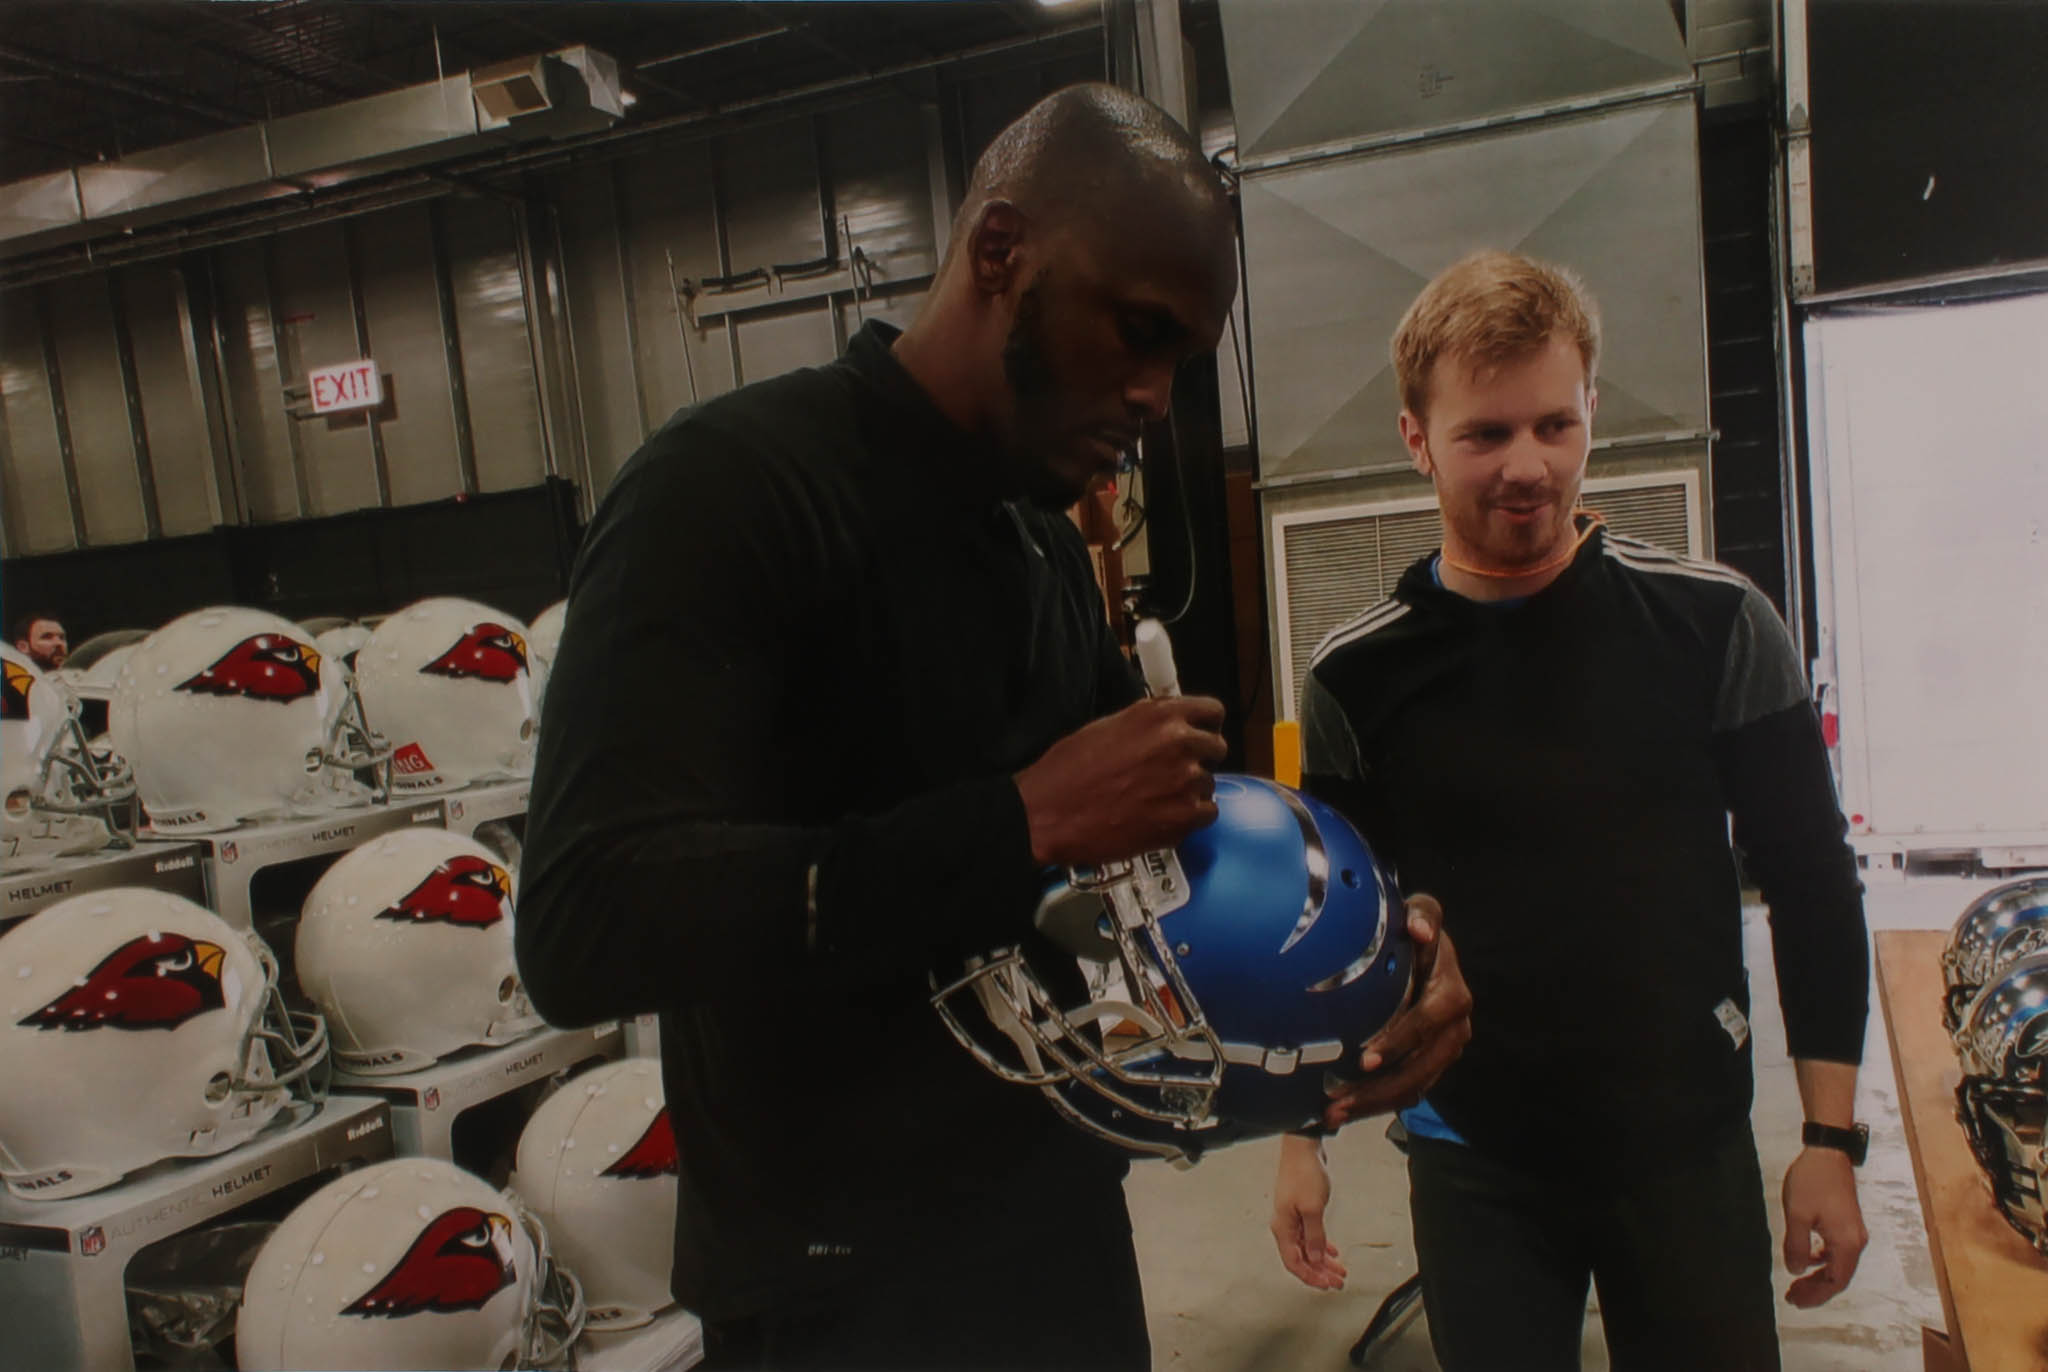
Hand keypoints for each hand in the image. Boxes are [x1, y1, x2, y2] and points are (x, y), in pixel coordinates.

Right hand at [1014, 696, 1227, 866]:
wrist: (1049, 814)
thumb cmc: (1068, 772)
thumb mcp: (1108, 726)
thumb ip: (1149, 724)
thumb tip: (1170, 727)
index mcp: (1161, 715)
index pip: (1212, 712)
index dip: (1206, 726)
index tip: (1201, 734)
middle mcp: (1180, 743)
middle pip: (1217, 748)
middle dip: (1199, 759)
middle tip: (1172, 772)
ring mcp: (1185, 781)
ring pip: (1208, 784)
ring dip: (1190, 791)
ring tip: (1156, 798)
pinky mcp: (1183, 818)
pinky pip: (1206, 814)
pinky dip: (1189, 818)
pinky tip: (1161, 816)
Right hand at [1270, 1133, 1347, 1289]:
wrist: (1303, 1149)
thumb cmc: (1303, 1173)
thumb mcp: (1312, 1209)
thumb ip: (1315, 1236)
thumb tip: (1316, 1258)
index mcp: (1283, 1227)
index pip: (1294, 1262)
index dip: (1310, 1277)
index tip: (1326, 1285)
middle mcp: (1286, 1225)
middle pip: (1302, 1258)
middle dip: (1320, 1273)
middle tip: (1336, 1282)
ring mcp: (1293, 1218)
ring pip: (1308, 1248)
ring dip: (1323, 1261)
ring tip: (1339, 1271)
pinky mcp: (1301, 1210)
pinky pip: (1311, 1236)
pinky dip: (1322, 1245)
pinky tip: (1331, 1251)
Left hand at [1322, 895, 1471, 1130]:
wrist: (1428, 950)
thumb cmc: (1418, 930)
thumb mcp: (1423, 913)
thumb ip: (1423, 915)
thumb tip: (1419, 929)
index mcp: (1452, 995)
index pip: (1427, 1023)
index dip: (1399, 1042)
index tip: (1366, 1060)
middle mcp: (1454, 1029)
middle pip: (1420, 1069)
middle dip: (1380, 1089)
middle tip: (1338, 1101)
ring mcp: (1443, 1051)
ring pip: (1413, 1087)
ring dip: (1373, 1104)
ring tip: (1333, 1114)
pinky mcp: (1429, 1065)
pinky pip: (1407, 1090)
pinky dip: (1376, 1103)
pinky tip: (1343, 1110)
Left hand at [1782, 1145, 1866, 1306]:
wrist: (1828, 1152)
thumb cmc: (1812, 1181)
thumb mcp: (1797, 1214)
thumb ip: (1797, 1246)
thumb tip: (1797, 1271)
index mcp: (1847, 1242)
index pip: (1835, 1281)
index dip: (1816, 1295)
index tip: (1795, 1300)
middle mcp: (1856, 1241)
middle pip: (1839, 1277)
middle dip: (1816, 1290)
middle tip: (1792, 1297)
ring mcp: (1854, 1232)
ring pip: (1838, 1265)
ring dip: (1818, 1276)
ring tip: (1796, 1283)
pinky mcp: (1848, 1223)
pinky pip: (1837, 1252)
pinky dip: (1822, 1261)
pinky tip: (1806, 1259)